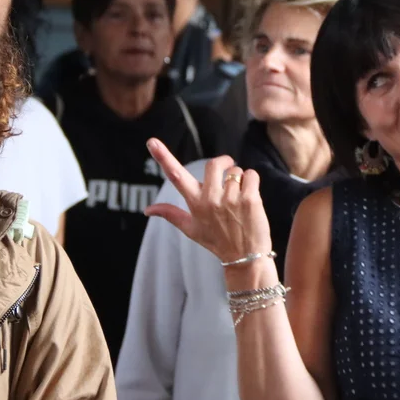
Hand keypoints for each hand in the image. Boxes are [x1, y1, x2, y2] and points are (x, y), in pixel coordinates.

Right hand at [144, 138, 273, 264]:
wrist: (245, 257)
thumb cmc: (217, 242)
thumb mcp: (191, 229)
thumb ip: (171, 214)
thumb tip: (147, 210)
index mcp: (195, 204)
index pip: (176, 176)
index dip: (163, 157)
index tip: (151, 142)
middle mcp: (210, 199)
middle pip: (214, 164)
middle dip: (223, 163)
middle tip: (228, 168)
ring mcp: (230, 199)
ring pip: (236, 171)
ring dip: (239, 179)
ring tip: (239, 198)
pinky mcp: (250, 199)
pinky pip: (251, 175)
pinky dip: (252, 181)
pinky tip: (250, 197)